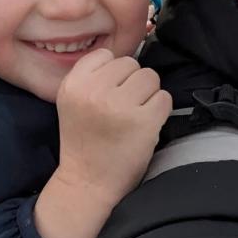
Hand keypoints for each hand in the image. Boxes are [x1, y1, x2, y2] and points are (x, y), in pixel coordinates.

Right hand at [33, 49, 171, 237]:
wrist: (88, 182)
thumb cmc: (85, 140)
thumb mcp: (73, 101)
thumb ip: (92, 77)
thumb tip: (128, 56)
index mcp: (73, 84)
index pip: (105, 55)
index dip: (113, 74)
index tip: (109, 94)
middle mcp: (94, 91)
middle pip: (131, 64)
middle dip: (132, 84)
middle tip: (123, 108)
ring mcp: (119, 106)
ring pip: (150, 77)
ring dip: (148, 95)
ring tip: (134, 116)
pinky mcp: (143, 121)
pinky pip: (164, 98)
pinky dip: (160, 111)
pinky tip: (145, 125)